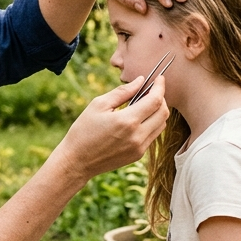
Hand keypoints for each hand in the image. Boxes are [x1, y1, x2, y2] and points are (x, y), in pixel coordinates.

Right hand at [51, 75, 168, 180]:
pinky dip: (151, 124)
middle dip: (161, 98)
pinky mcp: (138, 155)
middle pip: (163, 113)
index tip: (159, 79)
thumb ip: (122, 92)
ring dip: (157, 112)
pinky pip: (153, 135)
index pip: (155, 100)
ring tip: (144, 104)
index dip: (160, 87)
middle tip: (151, 90)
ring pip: (161, 125)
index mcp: (127, 121)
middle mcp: (137, 136)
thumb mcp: (98, 105)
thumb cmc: (83, 130)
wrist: (77, 161)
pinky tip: (138, 119)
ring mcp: (139, 148)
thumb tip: (141, 81)